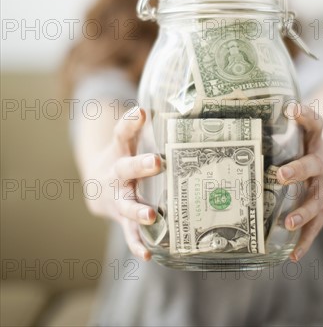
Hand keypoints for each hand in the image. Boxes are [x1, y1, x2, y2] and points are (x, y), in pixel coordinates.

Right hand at [84, 106, 161, 260]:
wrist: (97, 186)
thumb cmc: (125, 158)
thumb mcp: (130, 141)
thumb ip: (151, 128)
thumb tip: (184, 109)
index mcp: (119, 151)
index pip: (122, 133)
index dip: (130, 122)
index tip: (142, 112)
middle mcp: (116, 173)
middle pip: (126, 168)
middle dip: (140, 165)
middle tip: (157, 161)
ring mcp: (117, 198)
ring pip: (126, 204)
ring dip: (138, 210)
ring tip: (151, 216)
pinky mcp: (121, 218)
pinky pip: (129, 232)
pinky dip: (136, 244)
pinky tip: (147, 254)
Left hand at [277, 103, 322, 261]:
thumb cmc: (312, 150)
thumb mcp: (304, 136)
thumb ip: (282, 127)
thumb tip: (241, 114)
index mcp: (315, 143)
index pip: (314, 124)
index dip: (305, 114)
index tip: (291, 107)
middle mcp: (322, 165)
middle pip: (312, 165)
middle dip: (297, 170)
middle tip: (280, 175)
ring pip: (315, 201)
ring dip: (302, 212)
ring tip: (288, 222)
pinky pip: (315, 227)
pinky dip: (305, 241)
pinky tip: (293, 255)